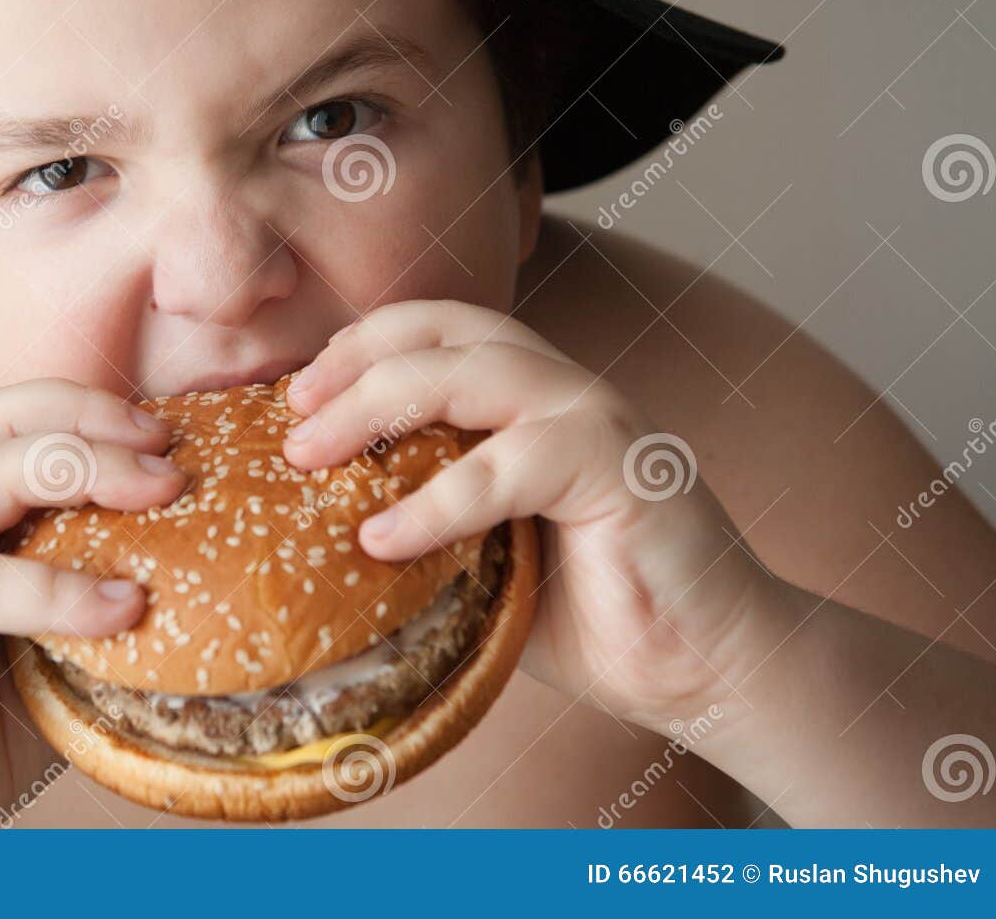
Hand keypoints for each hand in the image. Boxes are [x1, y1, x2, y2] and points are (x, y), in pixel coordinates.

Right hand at [0, 379, 185, 826]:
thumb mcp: (61, 646)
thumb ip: (112, 602)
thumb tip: (222, 586)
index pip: (18, 413)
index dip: (93, 405)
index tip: (173, 430)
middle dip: (89, 416)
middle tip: (168, 450)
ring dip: (80, 468)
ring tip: (161, 492)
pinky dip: (57, 588)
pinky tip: (122, 607)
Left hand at [280, 298, 785, 734]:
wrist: (703, 668)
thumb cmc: (589, 613)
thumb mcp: (482, 554)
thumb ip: (423, 517)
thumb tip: (312, 531)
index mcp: (530, 397)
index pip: (436, 328)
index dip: (361, 344)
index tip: (295, 396)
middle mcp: (564, 389)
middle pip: (443, 330)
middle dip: (353, 364)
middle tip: (291, 422)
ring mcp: (597, 420)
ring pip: (472, 372)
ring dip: (376, 405)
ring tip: (310, 458)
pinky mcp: (624, 469)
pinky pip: (511, 466)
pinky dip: (437, 501)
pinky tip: (382, 541)